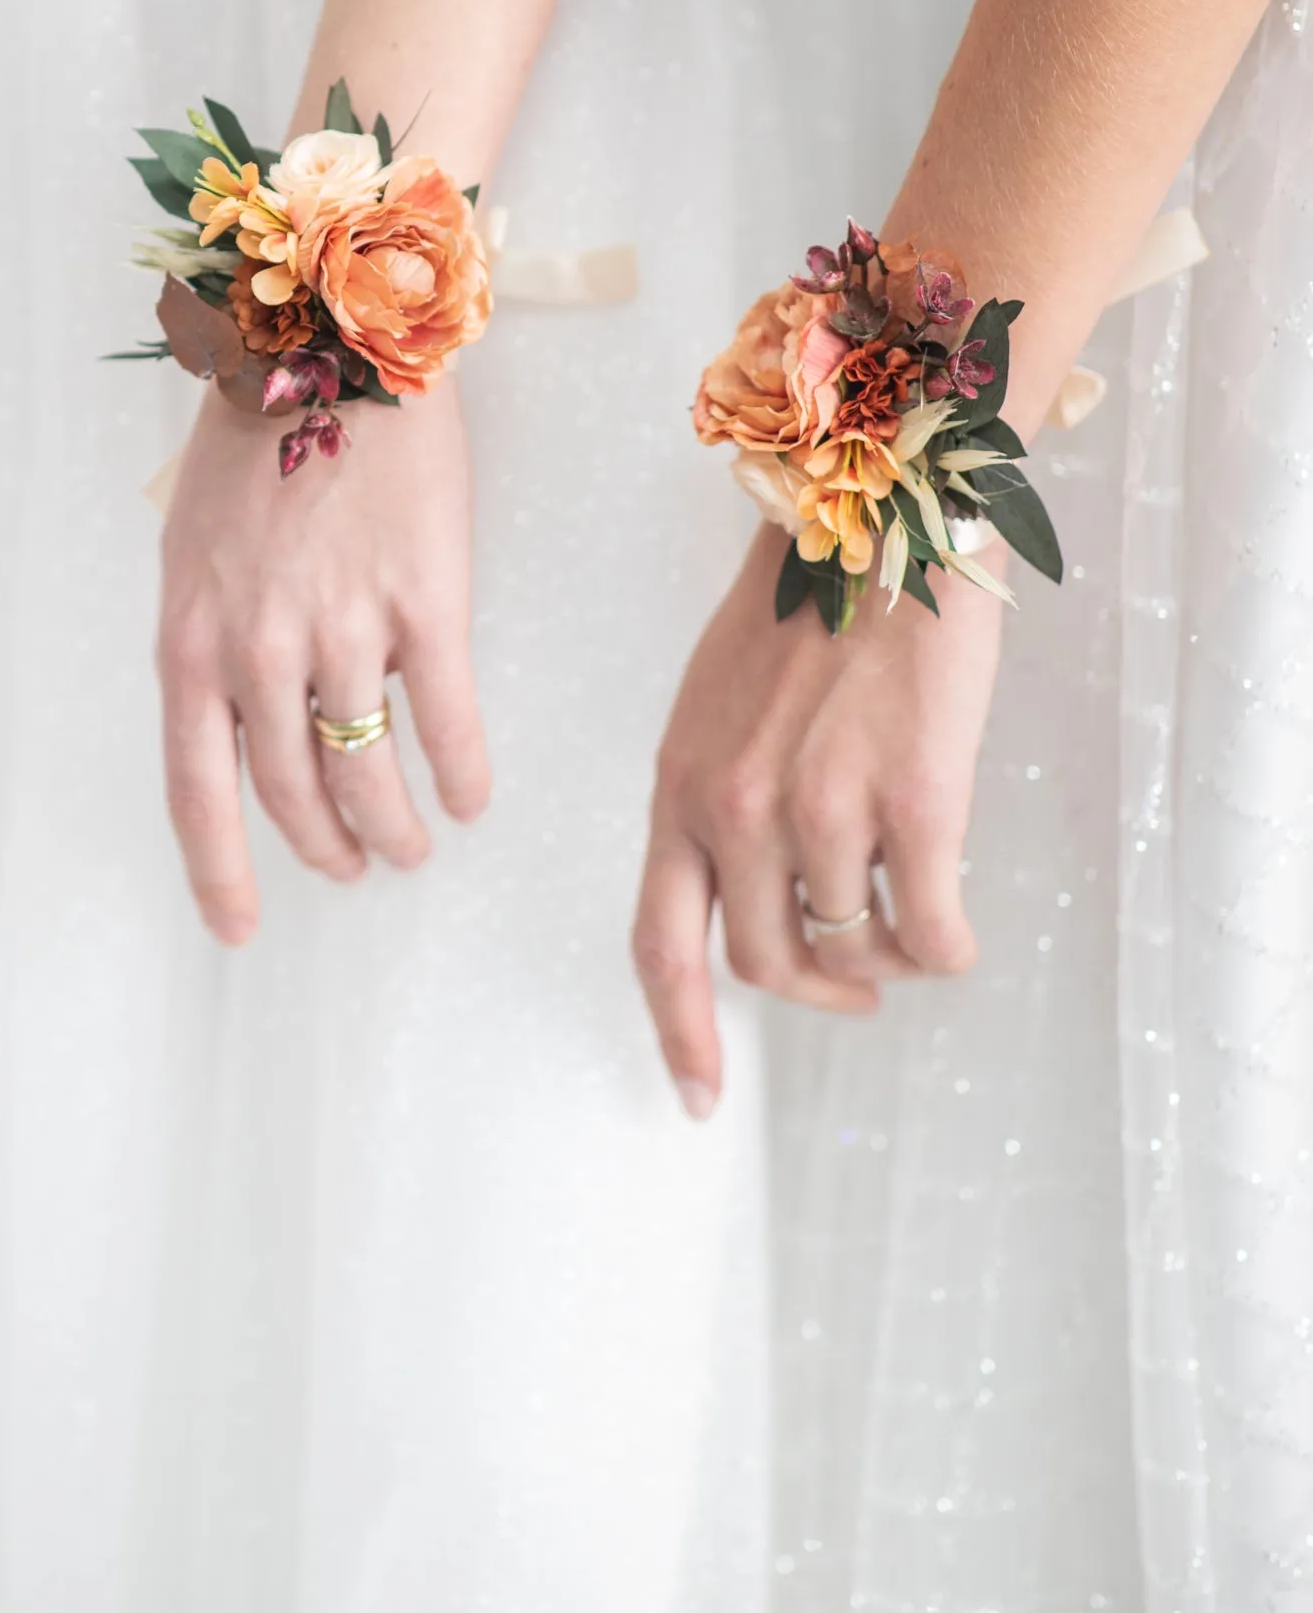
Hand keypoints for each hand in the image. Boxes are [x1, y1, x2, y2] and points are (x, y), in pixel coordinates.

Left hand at [157, 377, 490, 942]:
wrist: (332, 346)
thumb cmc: (255, 439)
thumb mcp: (191, 549)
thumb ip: (214, 643)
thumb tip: (251, 725)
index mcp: (190, 641)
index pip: (197, 793)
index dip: (221, 872)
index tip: (238, 927)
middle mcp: (259, 650)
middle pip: (293, 795)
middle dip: (324, 847)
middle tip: (351, 868)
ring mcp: (344, 629)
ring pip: (369, 773)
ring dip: (393, 828)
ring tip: (410, 845)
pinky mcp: (425, 603)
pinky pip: (448, 721)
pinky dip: (461, 774)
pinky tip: (469, 797)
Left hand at [635, 526, 1003, 1114]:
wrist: (884, 517)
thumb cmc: (806, 601)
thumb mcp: (716, 703)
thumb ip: (718, 797)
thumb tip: (750, 894)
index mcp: (680, 785)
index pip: (660, 941)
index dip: (679, 1030)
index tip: (698, 1095)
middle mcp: (738, 807)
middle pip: (766, 965)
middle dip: (817, 991)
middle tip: (857, 981)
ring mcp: (826, 810)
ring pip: (854, 951)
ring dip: (887, 959)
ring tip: (910, 922)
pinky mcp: (914, 803)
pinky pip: (932, 933)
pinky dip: (946, 948)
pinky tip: (953, 922)